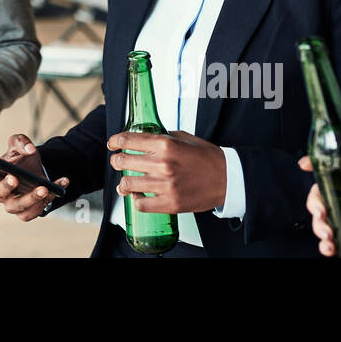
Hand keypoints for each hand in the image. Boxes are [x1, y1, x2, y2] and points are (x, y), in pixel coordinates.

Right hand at [0, 133, 68, 221]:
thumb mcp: (20, 144)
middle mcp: (1, 192)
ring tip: (43, 188)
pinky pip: (37, 210)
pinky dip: (50, 198)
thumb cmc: (22, 161)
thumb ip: (21, 142)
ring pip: (18, 206)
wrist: (37, 173)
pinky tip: (60, 183)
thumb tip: (29, 150)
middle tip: (14, 177)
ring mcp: (13, 204)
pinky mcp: (27, 212)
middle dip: (6, 186)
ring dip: (31, 198)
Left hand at [108, 130, 226, 212]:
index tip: (112, 143)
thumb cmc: (208, 158)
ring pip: (128, 184)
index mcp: (166, 144)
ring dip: (123, 182)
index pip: (129, 140)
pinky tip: (138, 196)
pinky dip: (136, 200)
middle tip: (118, 161)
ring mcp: (165, 185)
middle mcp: (163, 164)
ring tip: (125, 182)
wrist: (227, 179)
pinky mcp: (170, 203)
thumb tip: (144, 138)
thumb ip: (163, 137)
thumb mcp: (185, 138)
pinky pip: (141, 204)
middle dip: (117, 160)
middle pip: (124, 161)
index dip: (116, 141)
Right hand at [297, 155, 340, 257]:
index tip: (306, 164)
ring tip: (328, 236)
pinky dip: (325, 246)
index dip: (320, 168)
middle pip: (324, 198)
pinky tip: (330, 249)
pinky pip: (332, 243)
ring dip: (318, 226)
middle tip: (321, 213)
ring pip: (324, 221)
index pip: (340, 175)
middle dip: (315, 204)